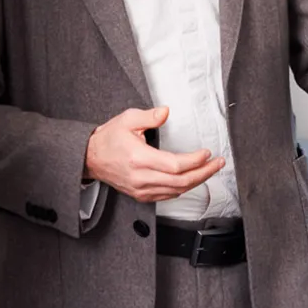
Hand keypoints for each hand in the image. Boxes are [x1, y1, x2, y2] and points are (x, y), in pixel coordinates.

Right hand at [84, 107, 224, 202]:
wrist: (90, 158)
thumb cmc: (109, 139)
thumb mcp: (127, 119)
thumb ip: (148, 116)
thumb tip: (166, 112)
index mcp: (139, 158)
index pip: (175, 165)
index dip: (195, 161)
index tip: (206, 153)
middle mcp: (141, 177)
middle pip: (181, 181)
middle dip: (204, 172)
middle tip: (217, 163)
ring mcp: (141, 189)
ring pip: (177, 191)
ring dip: (196, 181)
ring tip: (209, 170)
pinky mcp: (141, 195)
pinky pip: (168, 196)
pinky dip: (182, 188)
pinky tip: (190, 180)